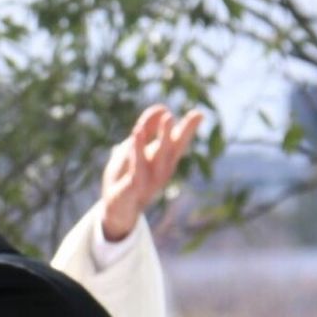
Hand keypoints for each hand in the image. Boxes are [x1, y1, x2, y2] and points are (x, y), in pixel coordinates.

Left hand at [100, 105, 202, 238]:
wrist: (117, 208)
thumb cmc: (127, 176)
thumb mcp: (134, 148)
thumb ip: (146, 128)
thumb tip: (161, 108)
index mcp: (164, 160)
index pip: (178, 143)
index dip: (188, 129)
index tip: (199, 114)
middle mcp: (162, 170)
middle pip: (173, 149)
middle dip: (179, 131)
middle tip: (180, 113)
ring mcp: (150, 180)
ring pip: (159, 157)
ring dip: (164, 137)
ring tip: (168, 117)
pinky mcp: (134, 188)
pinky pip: (137, 168)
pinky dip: (138, 151)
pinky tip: (136, 134)